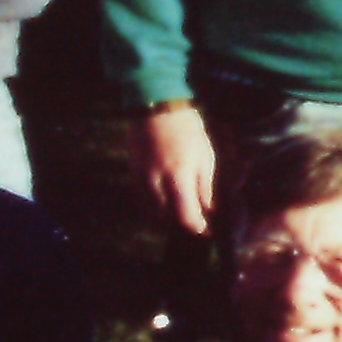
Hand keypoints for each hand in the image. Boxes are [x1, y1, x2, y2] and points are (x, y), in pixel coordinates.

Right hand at [137, 104, 217, 236]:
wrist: (157, 109)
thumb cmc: (188, 131)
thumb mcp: (205, 157)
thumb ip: (205, 188)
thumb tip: (209, 211)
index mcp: (179, 177)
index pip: (186, 217)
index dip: (198, 229)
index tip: (208, 231)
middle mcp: (157, 183)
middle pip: (168, 221)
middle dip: (183, 227)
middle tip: (196, 225)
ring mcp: (141, 181)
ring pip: (151, 215)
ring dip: (167, 221)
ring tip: (181, 217)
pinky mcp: (133, 176)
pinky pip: (141, 203)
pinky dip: (153, 210)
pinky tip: (165, 207)